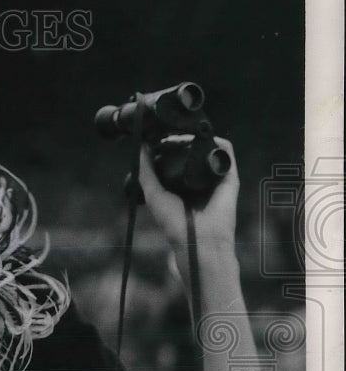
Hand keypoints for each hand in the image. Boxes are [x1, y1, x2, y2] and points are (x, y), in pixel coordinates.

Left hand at [137, 136, 238, 251]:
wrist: (198, 239)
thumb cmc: (175, 223)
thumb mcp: (153, 193)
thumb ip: (146, 171)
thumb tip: (141, 147)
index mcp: (180, 183)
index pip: (174, 157)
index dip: (166, 145)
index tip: (155, 134)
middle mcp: (197, 178)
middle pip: (190, 150)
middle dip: (179, 138)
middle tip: (167, 131)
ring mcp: (214, 177)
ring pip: (207, 148)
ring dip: (196, 137)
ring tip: (182, 133)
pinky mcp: (229, 177)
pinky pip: (226, 152)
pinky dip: (217, 141)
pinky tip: (202, 137)